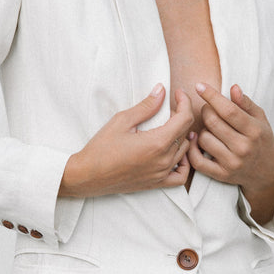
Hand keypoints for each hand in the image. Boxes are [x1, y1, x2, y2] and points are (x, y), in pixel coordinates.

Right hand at [59, 84, 193, 197]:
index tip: (177, 94)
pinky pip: (181, 176)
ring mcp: (161, 173)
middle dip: (181, 117)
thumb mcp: (122, 121)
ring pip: (185, 151)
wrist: (88, 175)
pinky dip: (184, 164)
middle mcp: (164, 160)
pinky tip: (176, 154)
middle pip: (185, 133)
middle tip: (168, 109)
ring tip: (170, 128)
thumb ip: (146, 106)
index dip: (184, 102)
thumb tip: (161, 90)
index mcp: (157, 142)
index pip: (184, 118)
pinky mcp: (156, 183)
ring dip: (182, 137)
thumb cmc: (101, 149)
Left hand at [188, 82, 273, 222]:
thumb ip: (246, 103)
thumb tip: (233, 88)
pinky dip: (192, 149)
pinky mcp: (221, 175)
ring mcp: (232, 163)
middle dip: (206, 111)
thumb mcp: (261, 120)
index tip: (199, 86)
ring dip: (202, 130)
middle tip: (209, 110)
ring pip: (204, 139)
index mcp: (254, 131)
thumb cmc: (262, 142)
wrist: (267, 174)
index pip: (229, 110)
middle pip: (213, 122)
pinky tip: (195, 140)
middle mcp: (243, 147)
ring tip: (210, 129)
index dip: (211, 96)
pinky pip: (197, 161)